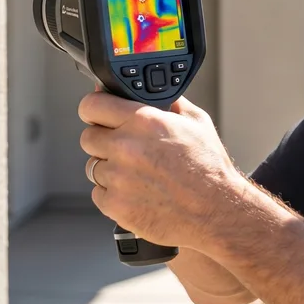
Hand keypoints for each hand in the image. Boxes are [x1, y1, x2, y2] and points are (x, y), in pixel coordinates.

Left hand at [78, 91, 247, 248]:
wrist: (215, 211)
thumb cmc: (209, 169)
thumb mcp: (197, 122)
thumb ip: (171, 103)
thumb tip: (156, 92)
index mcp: (143, 120)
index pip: (92, 105)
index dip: (94, 108)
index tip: (97, 113)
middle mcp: (126, 147)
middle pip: (88, 137)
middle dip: (102, 140)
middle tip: (123, 148)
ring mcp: (118, 178)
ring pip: (93, 167)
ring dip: (109, 169)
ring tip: (137, 174)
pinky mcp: (116, 205)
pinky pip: (99, 194)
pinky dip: (113, 194)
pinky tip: (136, 192)